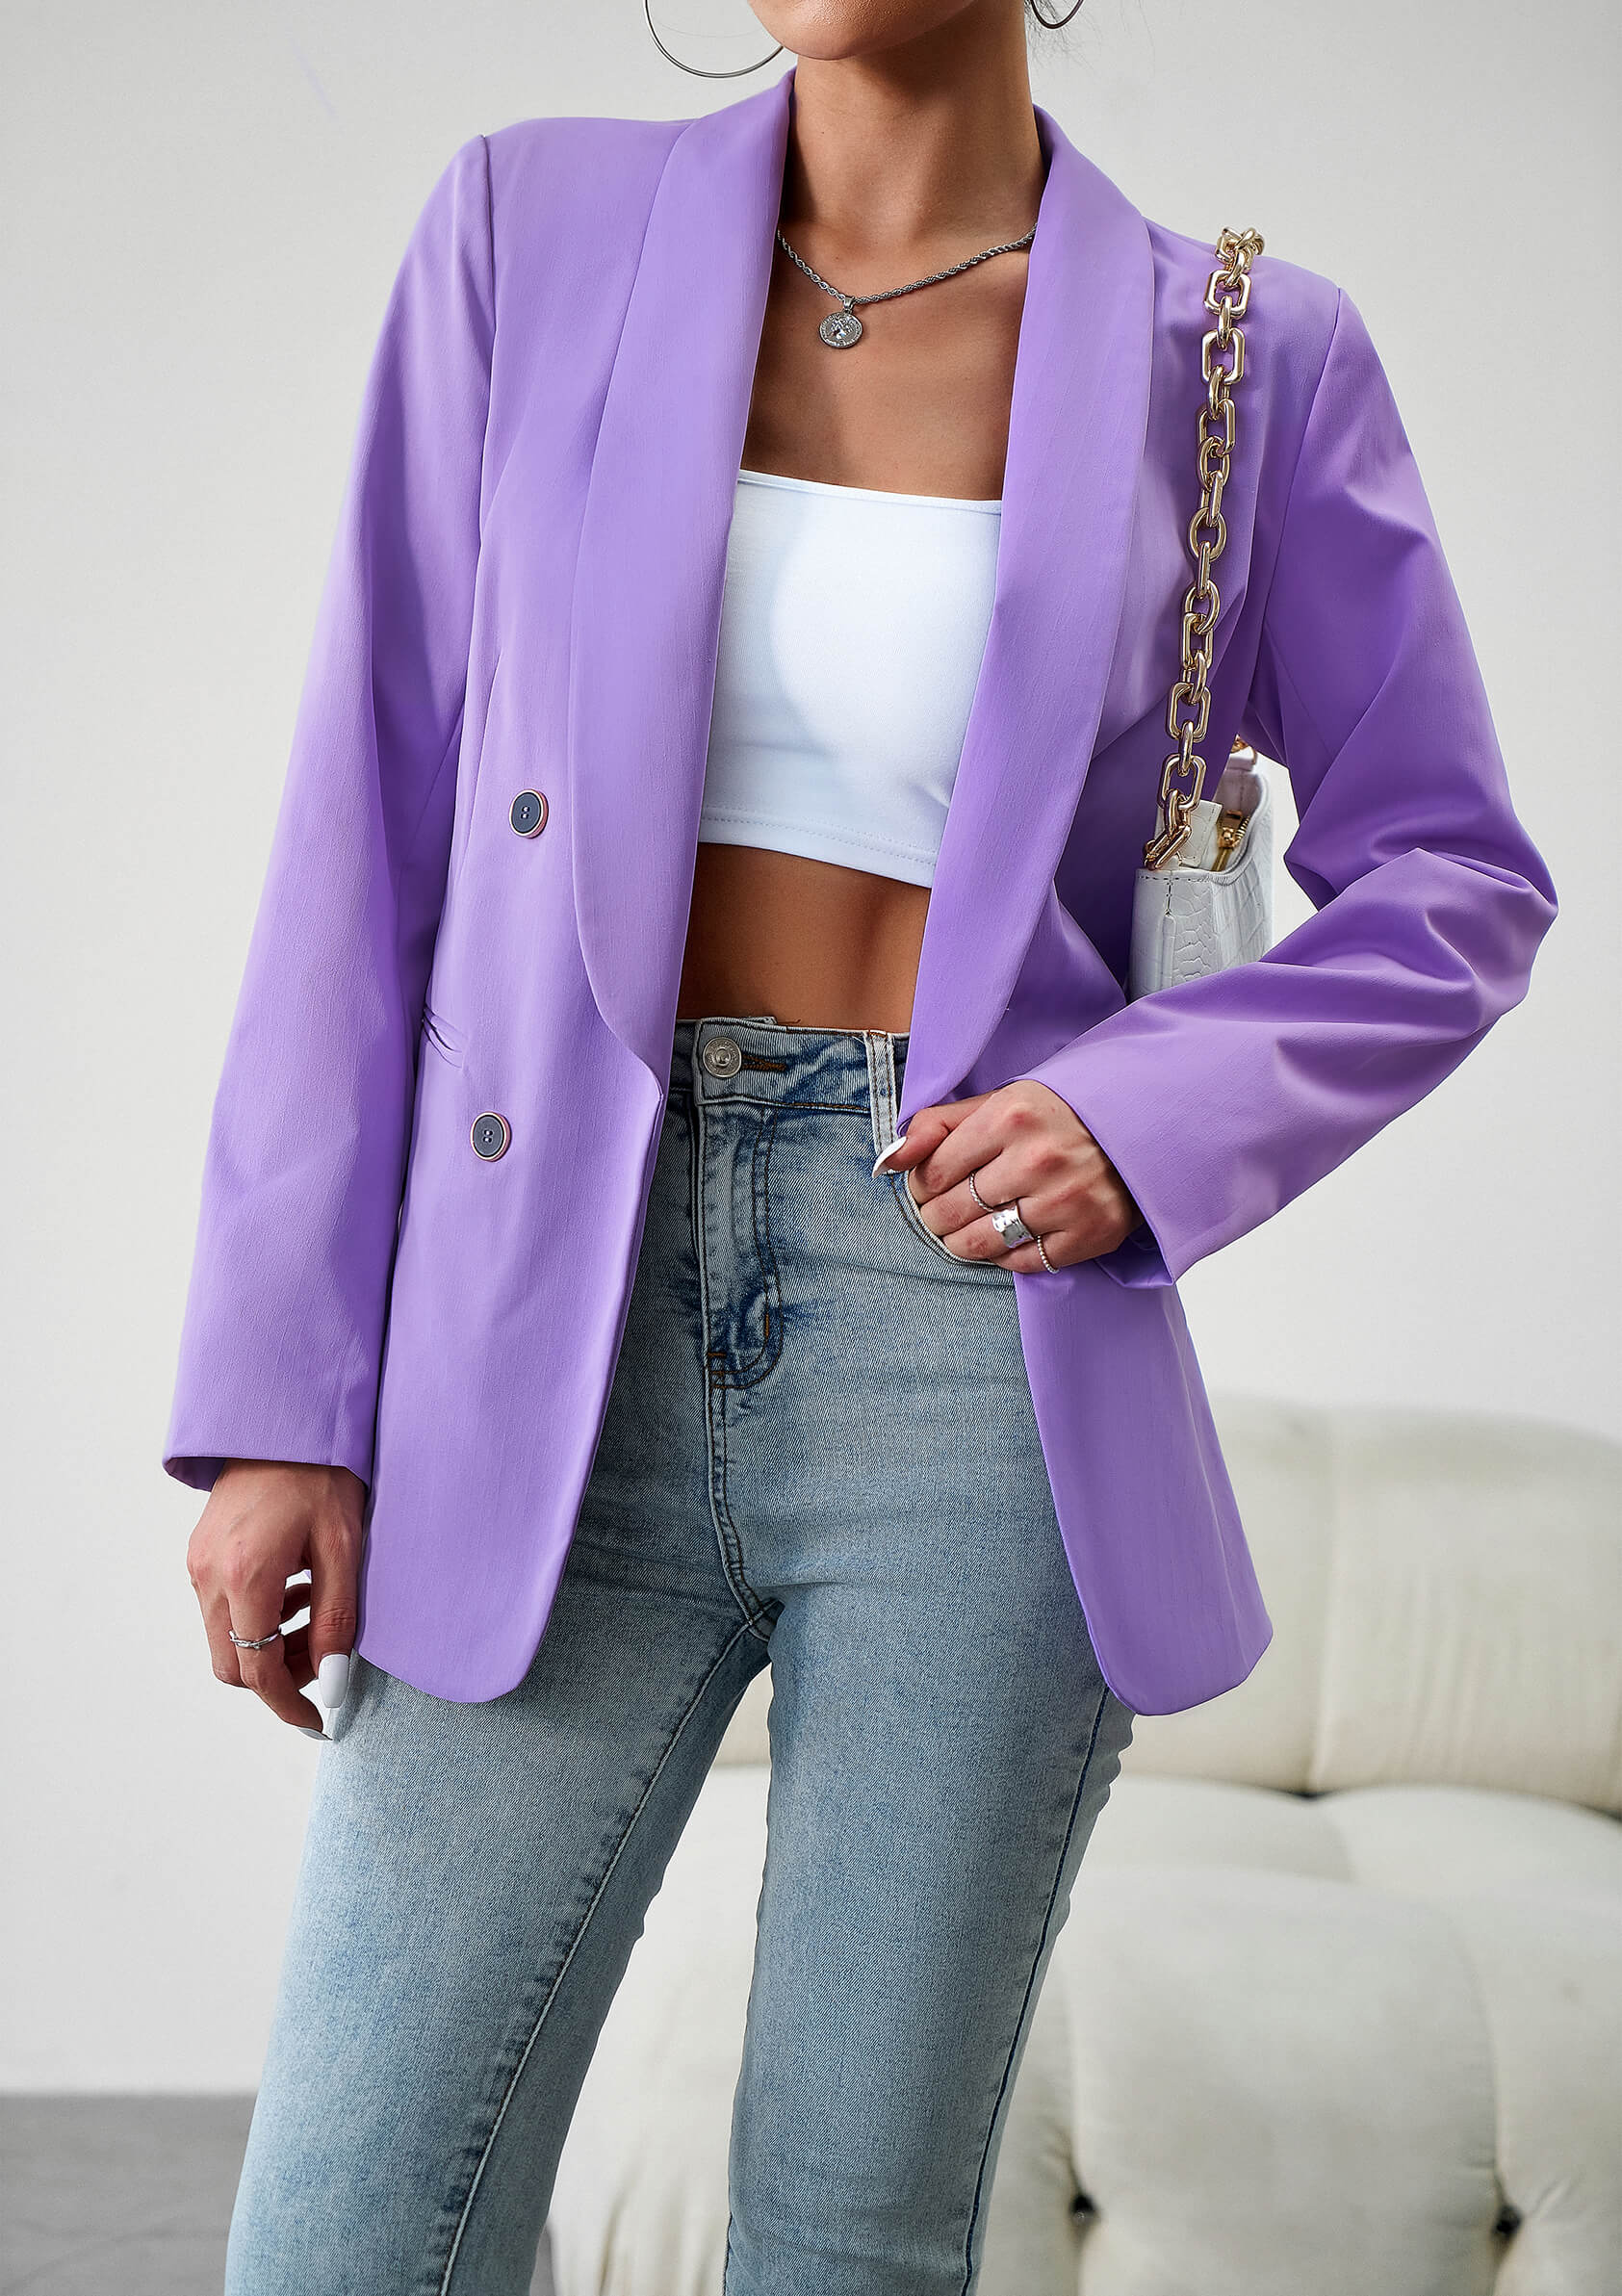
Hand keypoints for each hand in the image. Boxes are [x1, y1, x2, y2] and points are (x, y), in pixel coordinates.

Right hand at [186, 1461, 363, 1733]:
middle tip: (321, 1664)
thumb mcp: (344, 1549)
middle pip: (230, 1663)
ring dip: (267, 1647)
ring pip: (223, 1638)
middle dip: (275, 1678)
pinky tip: (296, 1594)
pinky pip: (220, 1609)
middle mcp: (210, 1574)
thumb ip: (336, 1620)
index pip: (255, 1669)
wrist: (286, 1422)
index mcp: (247, 1574)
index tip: (317, 1720)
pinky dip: (255, 1619)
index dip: (286, 1703)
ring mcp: (199, 1563)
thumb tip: (332, 1682)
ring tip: (315, 1618)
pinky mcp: (200, 1553)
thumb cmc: (323, 1475)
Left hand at [880, 1080, 1141, 1271]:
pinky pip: (1023, 1262)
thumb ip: (936, 1125)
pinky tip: (1005, 1239)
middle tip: (941, 1215)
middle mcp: (1038, 1158)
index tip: (928, 1189)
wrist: (1139, 1130)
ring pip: (982, 1242)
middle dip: (935, 1218)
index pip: (933, 1173)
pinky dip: (1004, 1256)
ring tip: (963, 1233)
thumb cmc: (1056, 1116)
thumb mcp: (997, 1103)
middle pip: (952, 1211)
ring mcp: (1066, 1199)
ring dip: (961, 1244)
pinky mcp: (1089, 1233)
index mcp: (1010, 1117)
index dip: (921, 1188)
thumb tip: (886, 1162)